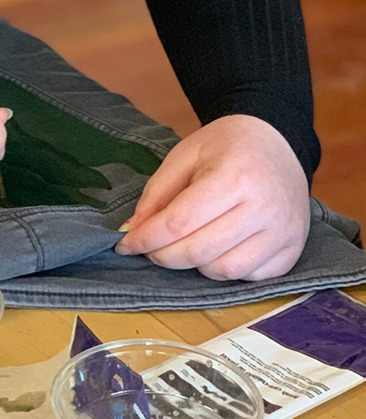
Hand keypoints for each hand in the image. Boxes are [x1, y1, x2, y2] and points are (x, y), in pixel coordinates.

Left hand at [115, 115, 309, 280]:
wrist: (275, 140)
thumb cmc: (224, 146)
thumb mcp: (183, 156)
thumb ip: (156, 194)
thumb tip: (132, 231)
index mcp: (234, 177)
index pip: (180, 221)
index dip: (147, 238)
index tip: (124, 244)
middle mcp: (263, 208)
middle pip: (200, 250)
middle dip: (163, 256)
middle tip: (148, 248)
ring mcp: (283, 232)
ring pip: (224, 271)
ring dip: (193, 266)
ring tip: (182, 245)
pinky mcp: (293, 249)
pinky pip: (250, 277)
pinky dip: (224, 271)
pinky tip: (214, 250)